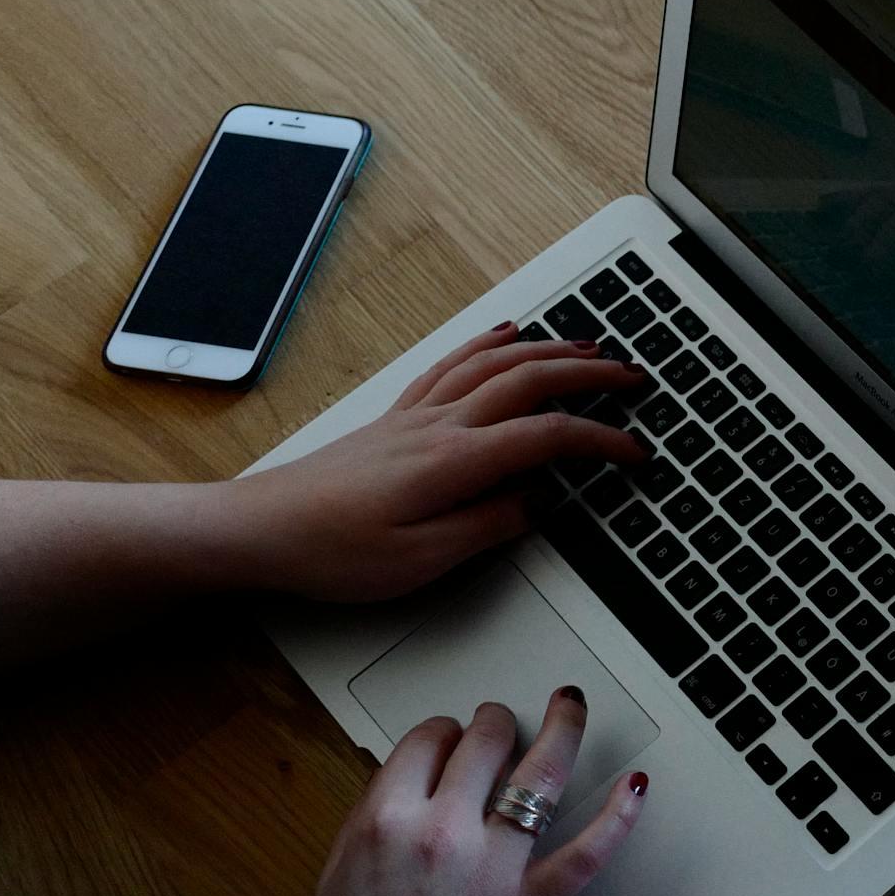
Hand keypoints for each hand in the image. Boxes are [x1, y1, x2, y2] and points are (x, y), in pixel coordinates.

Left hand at [217, 325, 645, 602]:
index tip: (635, 452)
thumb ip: (486, 528)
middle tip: (634, 378)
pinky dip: (490, 343)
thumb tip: (534, 504)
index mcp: (454, 461)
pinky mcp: (397, 418)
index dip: (601, 441)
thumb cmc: (330, 550)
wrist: (259, 528)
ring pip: (496, 362)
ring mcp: (417, 415)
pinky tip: (507, 334)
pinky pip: (454, 363)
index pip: (547, 437)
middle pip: (530, 380)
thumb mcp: (419, 561)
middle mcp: (440, 425)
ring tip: (590, 350)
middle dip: (591, 376)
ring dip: (550, 350)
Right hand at [296, 690, 646, 895]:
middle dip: (494, 722)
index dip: (442, 730)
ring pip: (540, 772)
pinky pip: (587, 851)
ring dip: (560, 727)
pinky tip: (636, 787)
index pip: (426, 738)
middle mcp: (440, 831)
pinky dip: (618, 816)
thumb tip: (414, 775)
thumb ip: (377, 817)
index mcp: (383, 820)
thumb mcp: (338, 872)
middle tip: (500, 725)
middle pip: (484, 740)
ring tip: (568, 707)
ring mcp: (492, 867)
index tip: (450, 737)